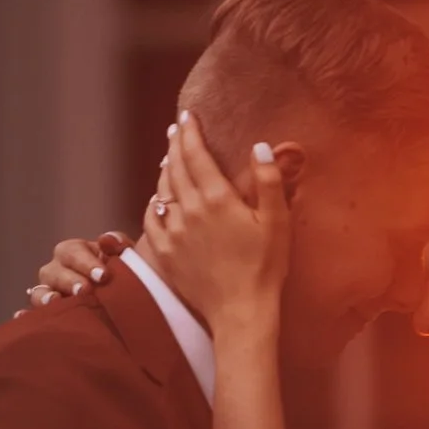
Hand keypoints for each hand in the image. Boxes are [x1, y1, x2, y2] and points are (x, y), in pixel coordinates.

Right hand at [23, 229, 127, 308]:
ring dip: (45, 296)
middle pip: (54, 271)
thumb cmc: (121, 274)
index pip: (73, 252)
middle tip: (85, 290)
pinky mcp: (46, 314)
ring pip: (39, 291)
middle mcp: (57, 270)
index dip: (86, 263)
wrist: (123, 302)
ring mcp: (48, 292)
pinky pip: (33, 315)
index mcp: (74, 252)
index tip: (103, 276)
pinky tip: (23, 316)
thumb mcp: (124, 256)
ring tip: (55, 302)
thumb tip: (108, 240)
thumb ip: (119, 244)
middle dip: (69, 281)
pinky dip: (27, 315)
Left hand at [152, 110, 290, 329]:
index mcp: (217, 199)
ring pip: (162, 191)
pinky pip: (151, 220)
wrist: (240, 311)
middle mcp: (190, 210)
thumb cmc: (265, 267)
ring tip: (169, 158)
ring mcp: (174, 232)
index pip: (196, 155)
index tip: (188, 116)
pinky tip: (157, 199)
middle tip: (176, 128)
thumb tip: (259, 145)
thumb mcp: (277, 222)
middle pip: (176, 168)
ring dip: (165, 171)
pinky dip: (154, 204)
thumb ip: (268, 181)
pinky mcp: (165, 253)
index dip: (191, 133)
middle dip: (176, 144)